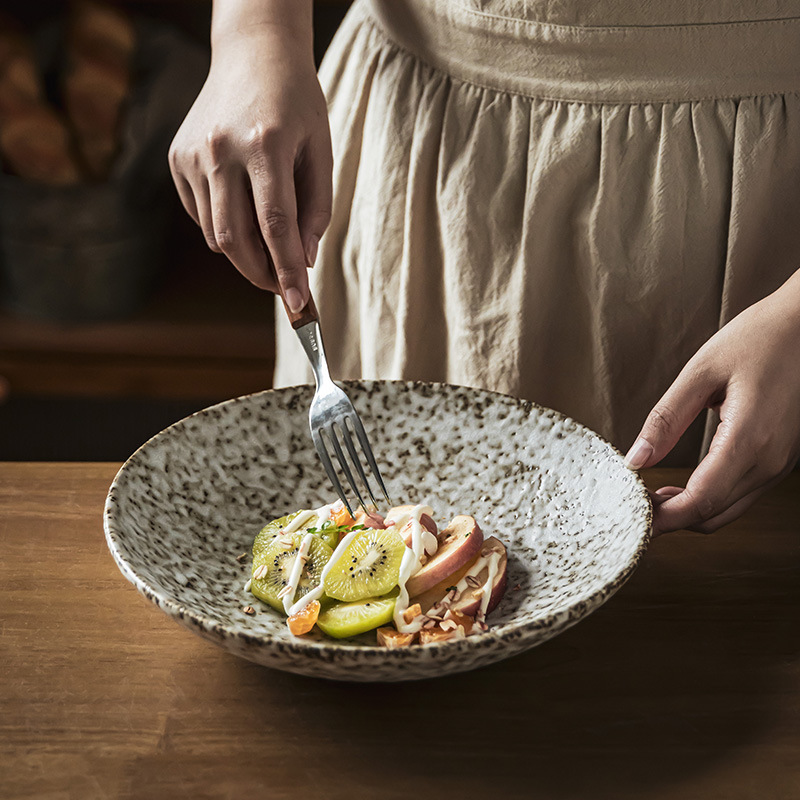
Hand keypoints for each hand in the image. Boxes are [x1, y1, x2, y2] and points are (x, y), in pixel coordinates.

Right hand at [168, 22, 331, 311]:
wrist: (253, 53)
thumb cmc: (296, 103)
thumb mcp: (320, 150)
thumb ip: (316, 208)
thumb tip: (303, 259)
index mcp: (264, 144)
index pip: (275, 225)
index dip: (287, 271)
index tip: (300, 304)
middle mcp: (221, 150)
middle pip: (236, 239)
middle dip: (261, 275)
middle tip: (282, 288)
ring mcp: (193, 155)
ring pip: (216, 235)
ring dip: (245, 255)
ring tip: (269, 249)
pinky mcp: (177, 159)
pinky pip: (202, 216)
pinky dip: (224, 229)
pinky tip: (243, 211)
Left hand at [625, 271, 799, 534]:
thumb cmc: (758, 339)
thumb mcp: (701, 373)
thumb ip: (665, 419)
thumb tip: (635, 460)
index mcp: (748, 440)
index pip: (700, 502)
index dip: (664, 518)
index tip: (633, 518)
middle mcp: (769, 461)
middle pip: (713, 515)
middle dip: (671, 520)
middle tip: (634, 506)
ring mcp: (780, 463)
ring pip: (729, 510)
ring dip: (690, 511)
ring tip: (651, 495)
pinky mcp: (781, 458)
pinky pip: (742, 494)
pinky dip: (710, 498)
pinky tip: (682, 484)